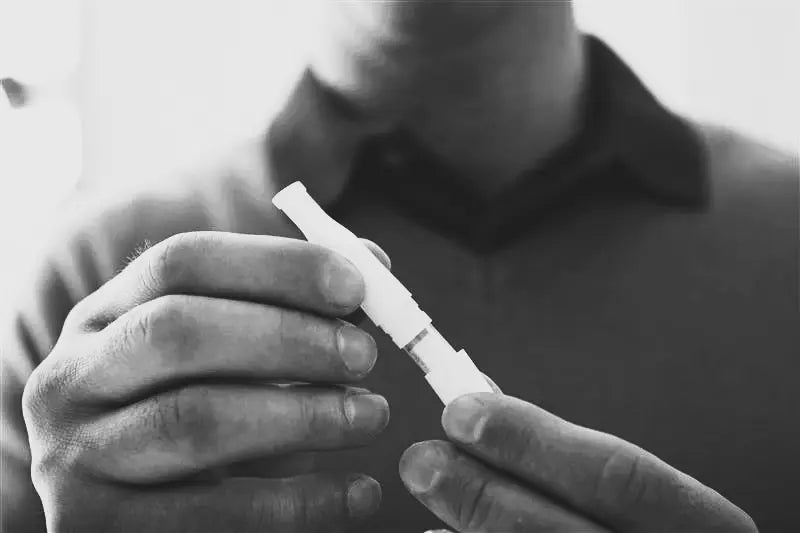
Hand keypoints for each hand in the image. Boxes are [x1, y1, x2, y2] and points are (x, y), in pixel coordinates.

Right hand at [22, 232, 390, 531]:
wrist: (129, 511)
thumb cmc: (192, 411)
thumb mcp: (222, 355)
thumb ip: (287, 308)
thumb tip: (372, 268)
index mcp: (105, 316)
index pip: (182, 262)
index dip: (275, 266)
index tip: (355, 288)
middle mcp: (74, 377)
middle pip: (178, 331)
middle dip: (286, 338)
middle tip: (364, 357)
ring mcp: (77, 455)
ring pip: (192, 420)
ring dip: (302, 416)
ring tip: (370, 416)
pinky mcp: (99, 528)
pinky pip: (211, 515)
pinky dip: (299, 503)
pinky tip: (357, 493)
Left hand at [400, 394, 756, 531]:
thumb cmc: (642, 522)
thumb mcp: (635, 491)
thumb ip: (566, 453)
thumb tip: (482, 404)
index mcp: (700, 524)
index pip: (619, 477)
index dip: (534, 441)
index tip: (463, 412)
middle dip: (484, 491)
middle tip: (422, 458)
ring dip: (471, 523)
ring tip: (427, 484)